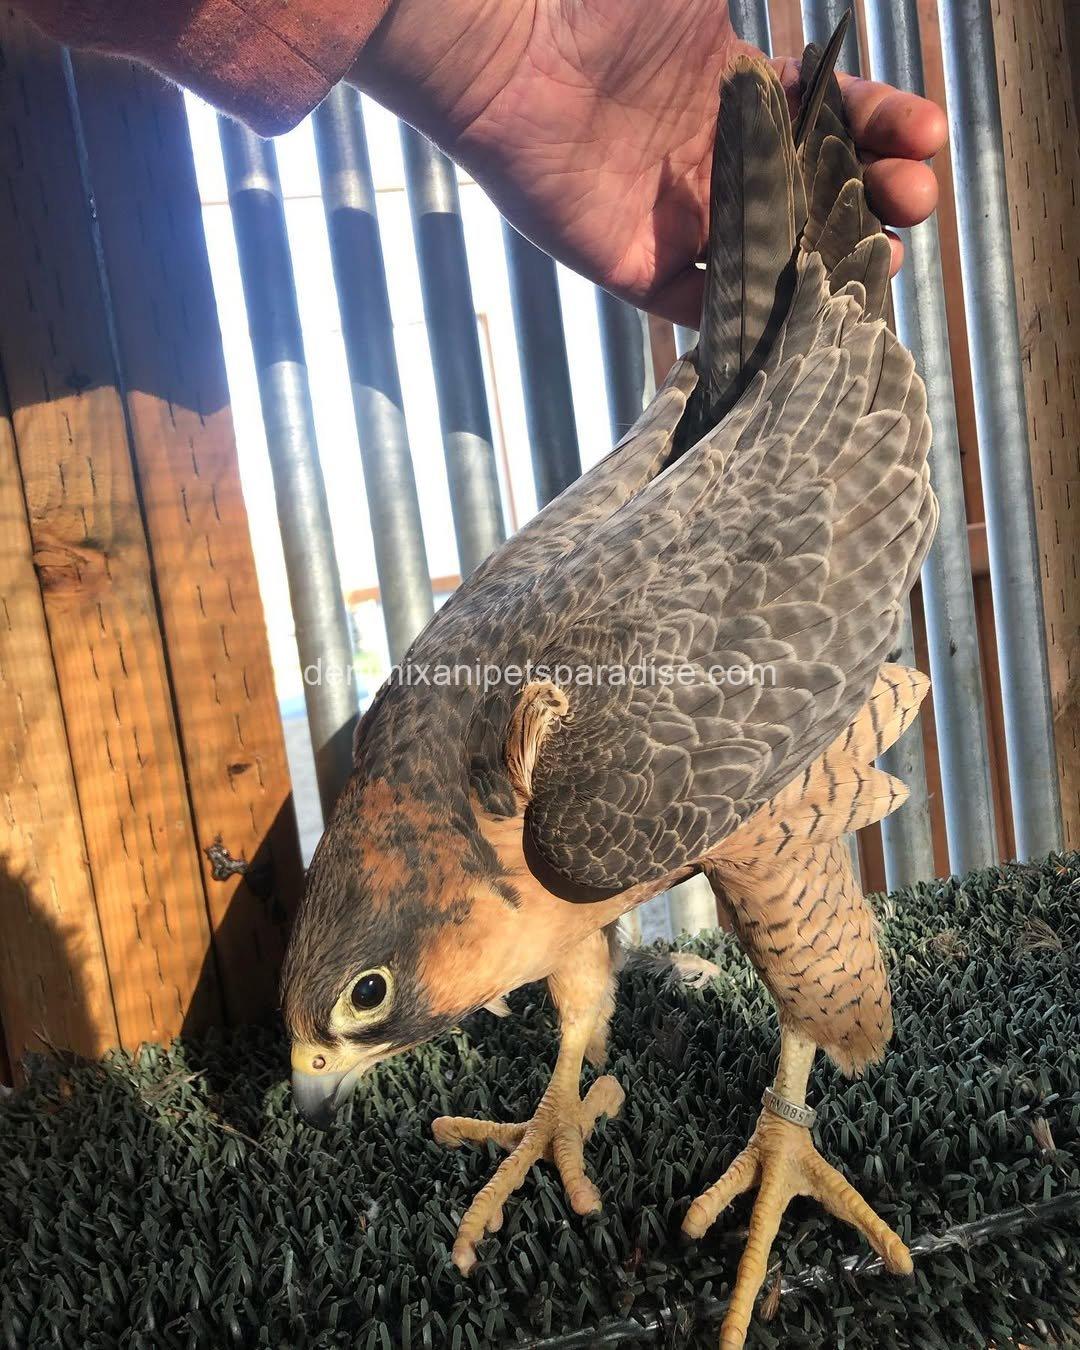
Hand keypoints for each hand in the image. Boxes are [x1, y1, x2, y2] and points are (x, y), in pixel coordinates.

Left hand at [351, 0, 946, 324]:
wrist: (505, 49)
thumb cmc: (601, 3)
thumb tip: (836, 2)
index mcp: (737, 90)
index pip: (829, 116)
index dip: (882, 125)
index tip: (924, 135)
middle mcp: (712, 157)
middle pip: (810, 191)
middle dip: (872, 196)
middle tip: (911, 201)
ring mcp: (675, 216)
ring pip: (769, 252)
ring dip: (827, 262)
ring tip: (880, 261)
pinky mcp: (635, 266)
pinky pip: (701, 303)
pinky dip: (749, 312)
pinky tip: (804, 313)